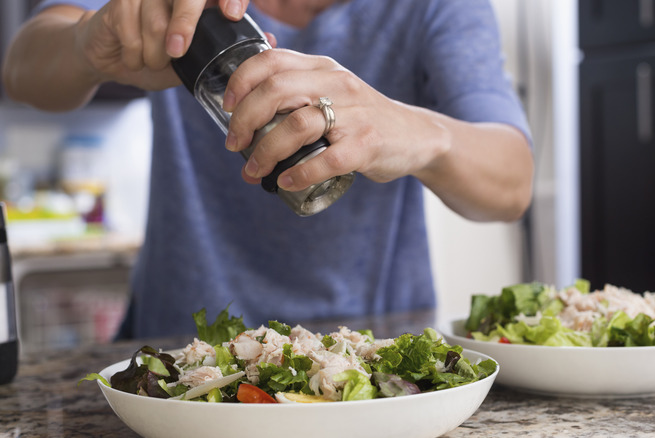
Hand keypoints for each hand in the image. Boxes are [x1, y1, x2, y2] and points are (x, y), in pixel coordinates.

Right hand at [76, 0, 251, 89]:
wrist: (114, 58)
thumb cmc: (161, 57)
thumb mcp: (198, 60)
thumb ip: (228, 49)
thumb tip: (271, 42)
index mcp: (201, 3)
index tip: (232, 15)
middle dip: (184, 23)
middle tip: (177, 52)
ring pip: (154, 17)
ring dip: (153, 51)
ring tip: (154, 63)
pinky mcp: (121, 1)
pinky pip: (128, 23)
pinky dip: (134, 50)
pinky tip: (135, 58)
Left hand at [222, 49, 449, 190]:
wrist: (416, 137)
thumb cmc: (365, 119)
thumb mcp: (334, 91)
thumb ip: (299, 90)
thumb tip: (247, 104)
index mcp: (324, 68)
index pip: (272, 61)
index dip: (241, 82)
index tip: (227, 108)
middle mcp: (338, 84)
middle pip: (276, 91)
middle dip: (244, 120)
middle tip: (234, 145)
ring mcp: (354, 115)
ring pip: (296, 125)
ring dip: (265, 152)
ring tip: (254, 170)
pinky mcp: (367, 144)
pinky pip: (326, 160)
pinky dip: (300, 173)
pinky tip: (287, 182)